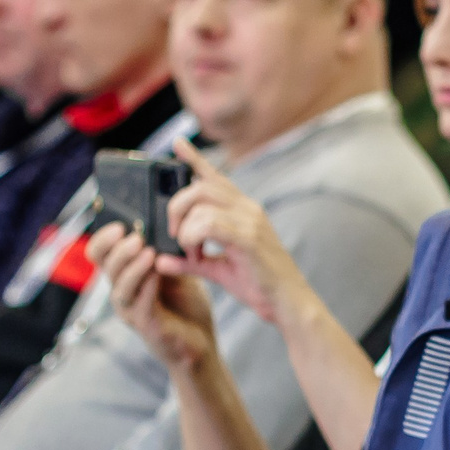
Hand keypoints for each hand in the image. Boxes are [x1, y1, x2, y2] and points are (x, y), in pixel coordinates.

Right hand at [97, 223, 220, 372]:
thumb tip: (164, 223)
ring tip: (147, 251)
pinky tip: (157, 272)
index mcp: (124, 275)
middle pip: (105, 266)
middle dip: (118, 249)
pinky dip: (147, 286)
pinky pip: (140, 304)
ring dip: (132, 267)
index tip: (120, 224)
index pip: (100, 253)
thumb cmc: (186, 305)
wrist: (201, 343)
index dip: (104, 238)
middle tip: (136, 236)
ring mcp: (131, 310)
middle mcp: (121, 292)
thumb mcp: (177, 269)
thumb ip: (166, 251)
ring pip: (120, 286)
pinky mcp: (146, 325)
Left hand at [164, 139, 308, 327]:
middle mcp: (248, 208)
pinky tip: (197, 255)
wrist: (289, 305)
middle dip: (176, 207)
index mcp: (244, 210)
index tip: (177, 144)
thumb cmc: (260, 286)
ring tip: (190, 252)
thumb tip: (160, 260)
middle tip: (175, 236)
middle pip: (199, 186)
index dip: (194, 158)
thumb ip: (190, 262)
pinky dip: (194, 238)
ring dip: (185, 228)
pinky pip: (209, 224)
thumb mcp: (219, 270)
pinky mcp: (249, 238)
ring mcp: (250, 220)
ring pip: (201, 203)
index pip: (215, 176)